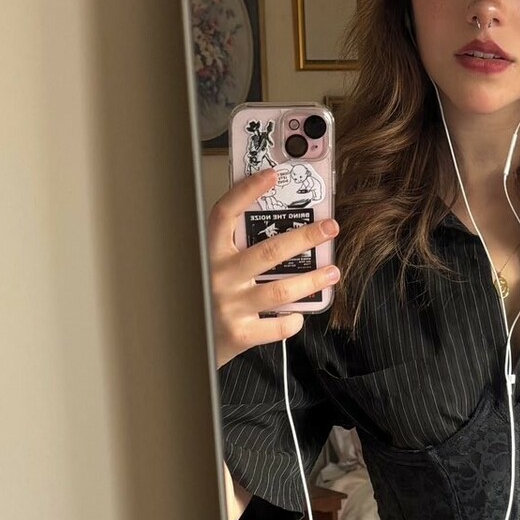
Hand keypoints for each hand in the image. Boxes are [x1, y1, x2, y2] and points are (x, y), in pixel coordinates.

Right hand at [207, 167, 340, 369]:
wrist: (186, 343)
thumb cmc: (205, 298)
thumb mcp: (211, 267)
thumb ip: (234, 249)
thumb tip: (278, 225)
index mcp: (209, 254)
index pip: (225, 215)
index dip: (246, 192)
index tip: (271, 175)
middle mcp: (218, 277)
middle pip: (269, 251)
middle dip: (305, 237)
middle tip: (330, 227)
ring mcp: (229, 306)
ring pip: (280, 290)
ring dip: (312, 280)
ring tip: (332, 272)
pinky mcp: (240, 334)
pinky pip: (278, 326)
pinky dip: (294, 319)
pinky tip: (299, 314)